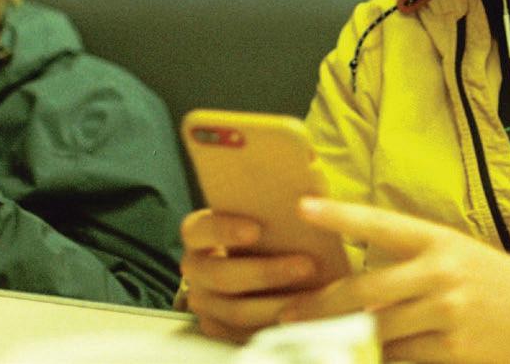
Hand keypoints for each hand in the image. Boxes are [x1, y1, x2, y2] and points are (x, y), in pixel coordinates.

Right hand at [180, 208, 322, 341]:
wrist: (246, 265)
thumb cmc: (257, 230)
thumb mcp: (258, 209)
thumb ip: (272, 194)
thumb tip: (308, 176)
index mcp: (197, 233)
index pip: (200, 229)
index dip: (225, 230)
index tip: (257, 230)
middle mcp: (195, 268)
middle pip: (222, 276)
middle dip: (266, 273)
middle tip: (306, 265)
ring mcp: (204, 300)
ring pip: (236, 311)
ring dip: (277, 305)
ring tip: (314, 296)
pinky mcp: (217, 326)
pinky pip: (243, 334)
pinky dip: (273, 327)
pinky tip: (302, 317)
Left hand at [283, 198, 509, 363]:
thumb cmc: (487, 278)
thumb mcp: (450, 250)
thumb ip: (404, 259)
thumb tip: (350, 286)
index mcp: (436, 240)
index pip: (379, 223)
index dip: (339, 215)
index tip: (302, 207)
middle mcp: (440, 273)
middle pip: (364, 291)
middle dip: (320, 306)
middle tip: (289, 313)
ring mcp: (448, 314)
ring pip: (377, 331)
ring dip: (344, 339)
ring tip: (312, 342)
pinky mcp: (455, 353)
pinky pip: (402, 359)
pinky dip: (379, 360)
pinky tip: (359, 357)